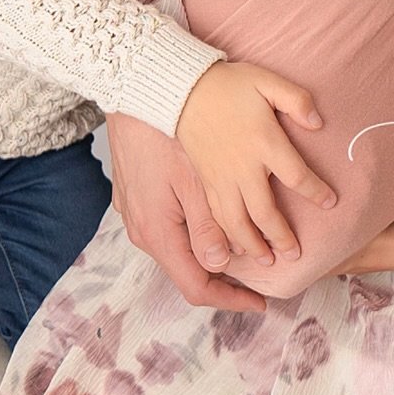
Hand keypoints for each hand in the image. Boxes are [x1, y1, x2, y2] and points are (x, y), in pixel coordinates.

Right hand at [104, 112, 265, 313]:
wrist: (131, 93)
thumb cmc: (167, 131)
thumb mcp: (194, 179)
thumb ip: (207, 225)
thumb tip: (222, 263)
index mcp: (158, 234)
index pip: (197, 287)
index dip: (232, 300)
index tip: (262, 301)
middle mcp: (143, 233)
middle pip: (188, 273)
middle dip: (226, 280)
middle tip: (261, 275)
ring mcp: (136, 217)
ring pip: (179, 252)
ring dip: (211, 256)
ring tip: (245, 251)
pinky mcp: (136, 200)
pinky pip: (168, 232)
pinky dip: (194, 236)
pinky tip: (216, 223)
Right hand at [175, 62, 335, 267]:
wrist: (183, 90)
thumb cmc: (229, 85)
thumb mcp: (266, 80)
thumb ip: (296, 99)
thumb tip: (318, 122)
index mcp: (263, 142)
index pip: (297, 176)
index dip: (316, 192)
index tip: (330, 202)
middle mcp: (242, 167)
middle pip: (266, 213)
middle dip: (282, 236)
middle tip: (296, 253)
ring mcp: (221, 178)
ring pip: (238, 223)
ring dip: (255, 245)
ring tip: (268, 261)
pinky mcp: (206, 182)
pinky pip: (217, 217)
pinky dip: (228, 237)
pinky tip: (237, 248)